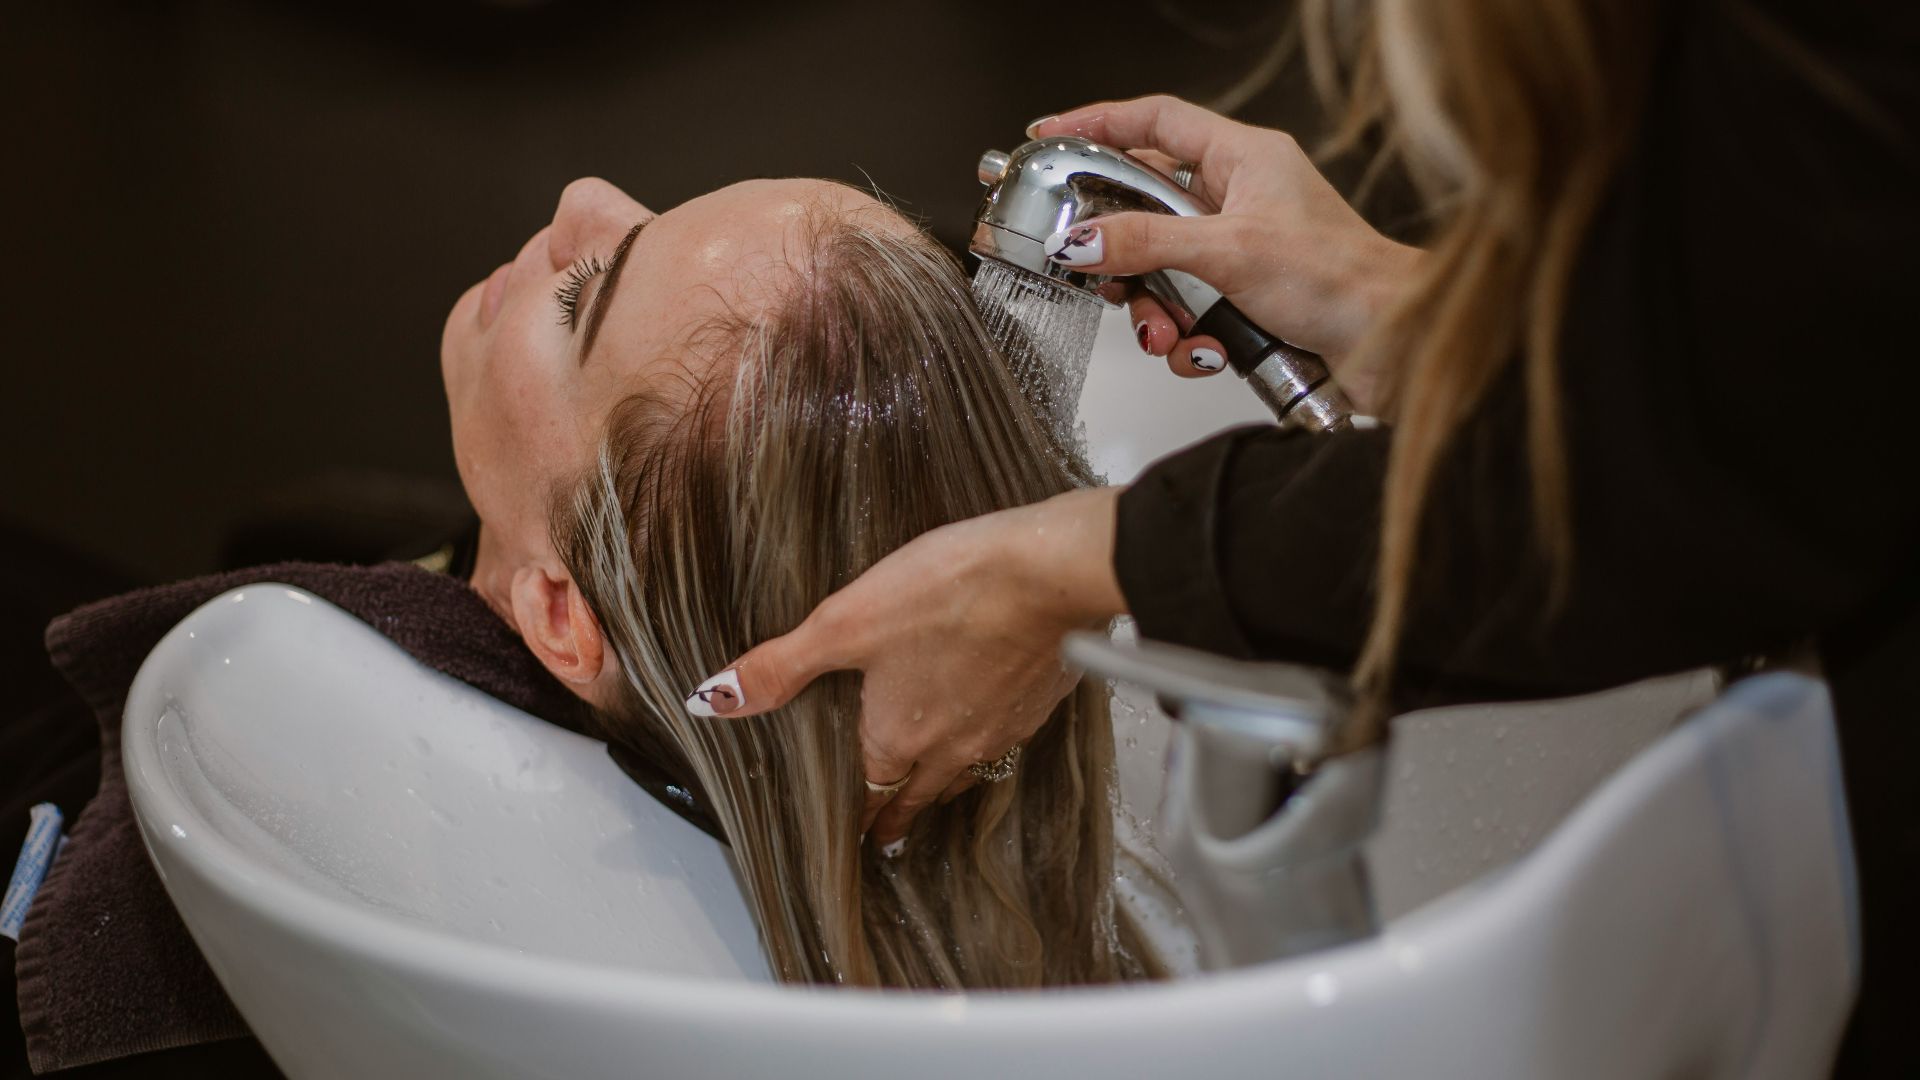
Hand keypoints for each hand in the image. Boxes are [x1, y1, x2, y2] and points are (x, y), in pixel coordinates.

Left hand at [681, 488, 1127, 849]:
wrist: (1048, 575)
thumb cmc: (949, 592)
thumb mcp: (846, 622)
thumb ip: (780, 665)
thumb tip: (712, 700)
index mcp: (897, 736)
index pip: (871, 794)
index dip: (861, 817)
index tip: (857, 837)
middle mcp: (950, 747)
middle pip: (919, 794)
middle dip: (900, 813)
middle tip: (889, 832)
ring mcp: (1001, 729)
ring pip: (965, 772)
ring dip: (945, 784)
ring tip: (935, 789)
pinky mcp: (1038, 703)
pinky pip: (1006, 739)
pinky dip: (989, 741)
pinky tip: (990, 721)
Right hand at [1031, 95, 1419, 411]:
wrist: (1393, 345)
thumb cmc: (1345, 280)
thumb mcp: (1228, 252)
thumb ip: (1146, 244)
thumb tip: (1082, 240)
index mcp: (1244, 158)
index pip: (1155, 121)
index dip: (1099, 123)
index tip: (1051, 137)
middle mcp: (1241, 198)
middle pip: (1146, 208)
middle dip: (1122, 254)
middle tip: (1099, 272)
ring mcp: (1242, 250)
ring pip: (1162, 271)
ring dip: (1155, 311)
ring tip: (1167, 333)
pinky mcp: (1245, 299)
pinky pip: (1188, 314)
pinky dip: (1187, 340)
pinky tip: (1206, 352)